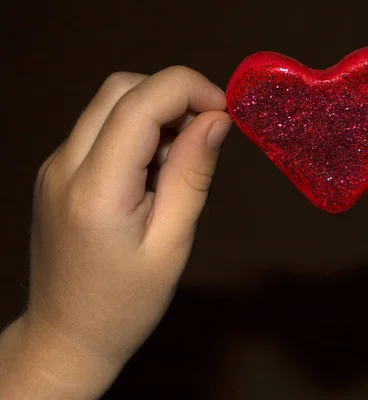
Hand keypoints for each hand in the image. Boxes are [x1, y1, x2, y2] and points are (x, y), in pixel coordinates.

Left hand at [0, 66, 230, 398]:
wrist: (67, 336)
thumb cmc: (126, 302)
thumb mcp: (172, 242)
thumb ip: (193, 173)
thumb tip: (217, 120)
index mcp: (97, 188)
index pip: (141, 100)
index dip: (190, 89)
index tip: (225, 112)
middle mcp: (64, 165)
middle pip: (121, 88)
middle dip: (173, 96)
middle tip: (206, 134)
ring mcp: (55, 166)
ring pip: (109, 104)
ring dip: (155, 115)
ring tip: (178, 165)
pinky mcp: (57, 172)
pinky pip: (100, 129)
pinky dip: (136, 133)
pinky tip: (153, 174)